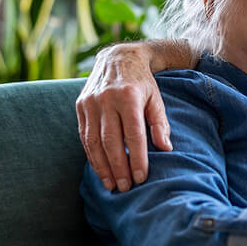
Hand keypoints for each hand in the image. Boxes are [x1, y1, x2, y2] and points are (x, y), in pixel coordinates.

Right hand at [76, 43, 171, 190]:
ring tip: (111, 185)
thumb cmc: (142, 82)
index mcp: (129, 96)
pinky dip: (91, 155)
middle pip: (111, 141)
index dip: (137, 158)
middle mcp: (107, 99)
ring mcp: (90, 102)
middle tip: (126, 187)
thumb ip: (160, 123)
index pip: (133, 134)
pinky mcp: (80, 106)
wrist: (118, 58)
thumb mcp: (156, 98)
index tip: (141, 177)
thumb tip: (166, 149)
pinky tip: (100, 170)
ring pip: (94, 141)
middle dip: (119, 167)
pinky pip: (84, 136)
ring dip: (102, 166)